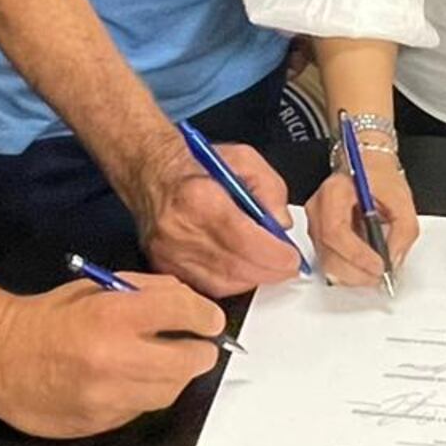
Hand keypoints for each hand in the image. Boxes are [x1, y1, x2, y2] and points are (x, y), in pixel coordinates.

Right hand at [0, 275, 225, 437]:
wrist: (1, 359)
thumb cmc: (51, 317)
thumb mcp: (97, 287)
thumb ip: (147, 291)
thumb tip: (188, 303)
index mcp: (114, 315)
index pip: (183, 312)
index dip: (205, 316)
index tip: (210, 320)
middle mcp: (116, 359)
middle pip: (189, 361)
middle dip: (200, 352)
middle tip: (197, 346)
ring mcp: (109, 398)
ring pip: (170, 392)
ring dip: (174, 376)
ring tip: (163, 363)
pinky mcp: (102, 423)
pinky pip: (142, 410)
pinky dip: (146, 395)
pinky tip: (132, 382)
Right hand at [132, 137, 302, 297]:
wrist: (153, 172)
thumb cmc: (196, 164)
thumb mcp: (243, 159)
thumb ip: (270, 189)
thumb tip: (281, 224)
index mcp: (198, 197)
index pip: (242, 239)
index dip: (273, 254)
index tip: (292, 257)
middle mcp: (179, 229)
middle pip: (234, 266)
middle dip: (269, 270)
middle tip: (288, 265)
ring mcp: (168, 252)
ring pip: (221, 283)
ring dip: (252, 278)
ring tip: (267, 265)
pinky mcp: (164, 266)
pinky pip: (206, 287)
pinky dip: (231, 283)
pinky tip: (243, 269)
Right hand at [307, 145, 422, 286]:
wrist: (366, 167)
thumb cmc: (379, 178)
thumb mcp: (402, 199)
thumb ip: (403, 231)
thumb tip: (393, 259)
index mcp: (334, 191)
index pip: (336, 231)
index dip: (357, 254)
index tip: (379, 265)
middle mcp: (318, 208)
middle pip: (328, 252)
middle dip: (356, 272)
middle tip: (380, 275)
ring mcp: (315, 224)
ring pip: (326, 262)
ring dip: (352, 275)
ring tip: (374, 273)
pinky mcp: (318, 236)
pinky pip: (328, 261)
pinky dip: (347, 271)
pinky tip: (363, 267)